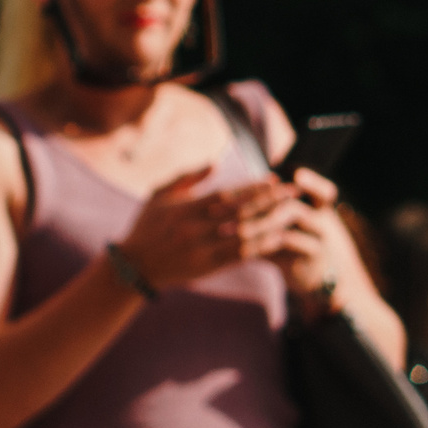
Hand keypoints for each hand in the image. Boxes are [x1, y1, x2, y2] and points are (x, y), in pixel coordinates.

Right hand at [114, 167, 300, 293]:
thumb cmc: (147, 226)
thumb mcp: (159, 195)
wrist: (135, 265)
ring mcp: (202, 248)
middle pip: (241, 212)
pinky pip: (241, 255)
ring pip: (246, 234)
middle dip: (270, 201)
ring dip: (271, 223)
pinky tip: (277, 239)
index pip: (226, 194)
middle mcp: (195, 228)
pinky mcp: (207, 266)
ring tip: (290, 214)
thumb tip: (215, 161)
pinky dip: (261, 246)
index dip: (252, 187)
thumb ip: (187, 178)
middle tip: (292, 192)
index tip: (273, 180)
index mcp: (185, 208)